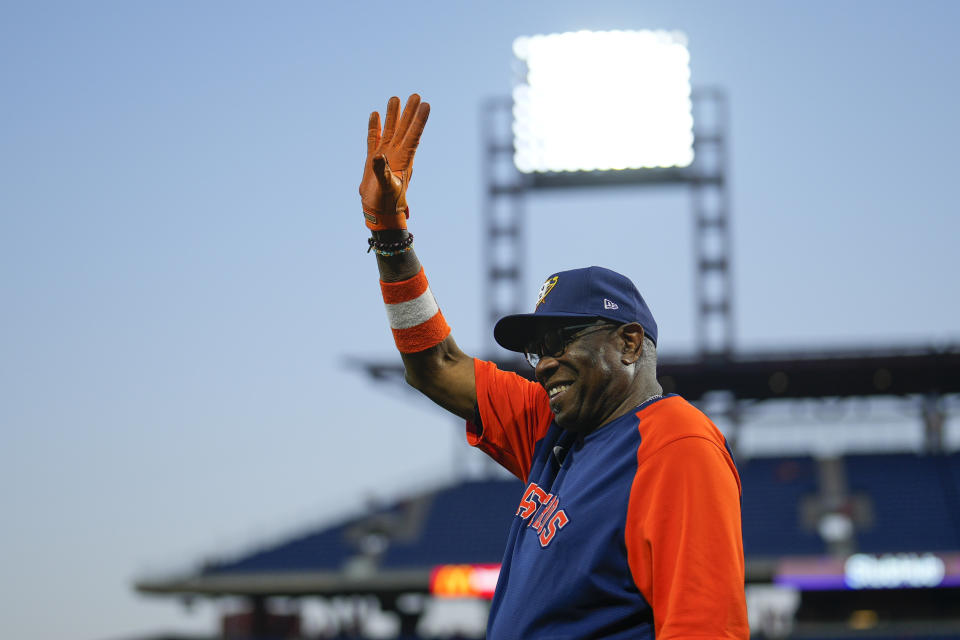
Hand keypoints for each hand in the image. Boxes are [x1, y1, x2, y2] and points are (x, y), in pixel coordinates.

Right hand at [359, 94, 429, 229]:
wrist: (377, 211)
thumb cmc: (387, 202)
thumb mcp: (387, 187)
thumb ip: (383, 172)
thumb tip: (378, 156)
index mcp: (404, 159)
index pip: (414, 135)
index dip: (419, 120)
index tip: (425, 105)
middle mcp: (396, 154)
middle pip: (404, 128)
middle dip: (409, 112)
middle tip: (415, 95)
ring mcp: (384, 155)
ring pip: (390, 130)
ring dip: (393, 115)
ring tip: (395, 98)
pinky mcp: (372, 159)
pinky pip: (374, 139)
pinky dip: (374, 127)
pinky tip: (375, 115)